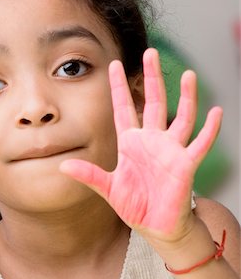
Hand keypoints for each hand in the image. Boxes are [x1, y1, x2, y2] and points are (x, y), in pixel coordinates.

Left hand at [60, 48, 221, 243]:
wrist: (157, 226)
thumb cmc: (135, 205)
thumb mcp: (108, 188)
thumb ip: (89, 175)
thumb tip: (62, 166)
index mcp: (130, 143)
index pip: (123, 108)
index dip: (119, 87)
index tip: (113, 65)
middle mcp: (151, 141)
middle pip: (153, 102)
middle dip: (152, 78)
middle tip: (151, 52)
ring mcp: (170, 150)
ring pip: (181, 116)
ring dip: (186, 96)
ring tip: (188, 74)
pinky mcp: (185, 165)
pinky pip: (200, 144)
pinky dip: (209, 130)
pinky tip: (216, 112)